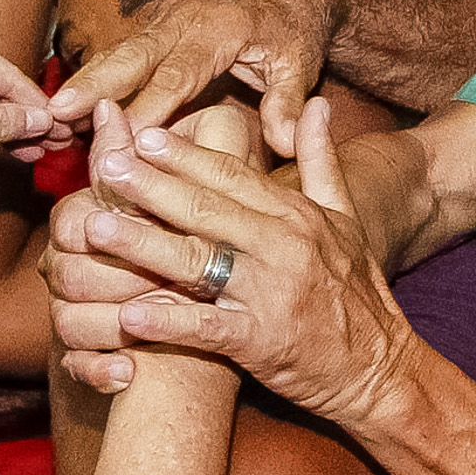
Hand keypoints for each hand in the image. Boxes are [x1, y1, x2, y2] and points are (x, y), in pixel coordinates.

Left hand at [43, 98, 417, 425]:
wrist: (380, 370)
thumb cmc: (356, 294)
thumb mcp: (346, 219)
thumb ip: (322, 161)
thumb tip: (316, 104)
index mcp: (296, 214)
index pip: (231, 174)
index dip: (183, 153)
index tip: (140, 134)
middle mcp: (283, 246)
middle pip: (205, 208)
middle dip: (149, 185)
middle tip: (104, 165)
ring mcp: (270, 293)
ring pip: (197, 261)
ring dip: (142, 244)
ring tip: (94, 227)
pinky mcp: (261, 341)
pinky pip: (206, 328)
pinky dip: (168, 322)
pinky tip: (129, 315)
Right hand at [45, 0, 340, 156]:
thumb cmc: (294, 30)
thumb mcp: (300, 65)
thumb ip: (288, 103)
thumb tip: (286, 143)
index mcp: (220, 28)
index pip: (179, 73)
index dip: (150, 106)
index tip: (124, 139)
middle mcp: (184, 21)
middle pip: (132, 56)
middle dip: (93, 84)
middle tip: (57, 111)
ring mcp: (165, 23)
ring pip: (117, 55)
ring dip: (83, 85)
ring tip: (47, 115)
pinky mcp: (156, 33)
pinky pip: (121, 58)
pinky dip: (93, 81)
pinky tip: (67, 110)